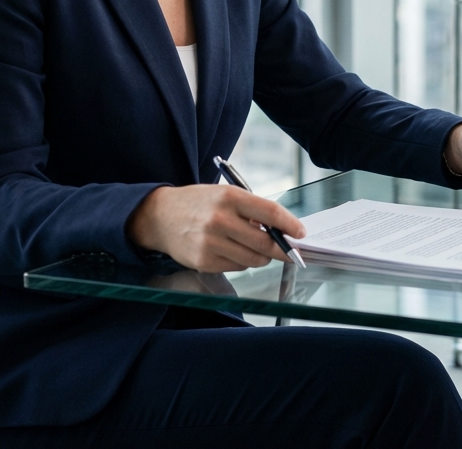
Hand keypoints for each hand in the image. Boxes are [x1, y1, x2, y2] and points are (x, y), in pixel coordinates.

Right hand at [128, 184, 306, 272]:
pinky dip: (242, 261)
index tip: (301, 233)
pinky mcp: (204, 261)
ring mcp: (211, 243)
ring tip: (256, 247)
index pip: (270, 212)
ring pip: (254, 258)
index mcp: (229, 197)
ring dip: (262, 256)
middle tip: (290, 250)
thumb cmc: (198, 203)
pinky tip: (234, 250)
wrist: (160, 217)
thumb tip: (280, 230)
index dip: (290, 224)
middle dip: (282, 249)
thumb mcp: (224, 195)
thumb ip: (251, 210)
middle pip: (265, 242)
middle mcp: (220, 220)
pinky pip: (237, 266)